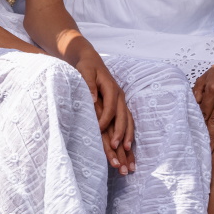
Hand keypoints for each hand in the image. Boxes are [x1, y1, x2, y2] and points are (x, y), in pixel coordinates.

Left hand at [71, 48, 134, 173]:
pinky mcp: (121, 107)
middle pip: (123, 118)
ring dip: (128, 138)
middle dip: (121, 134)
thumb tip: (92, 98)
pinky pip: (128, 123)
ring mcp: (122, 102)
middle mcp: (120, 97)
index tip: (99, 131)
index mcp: (112, 88)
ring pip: (128, 122)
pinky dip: (129, 135)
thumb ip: (89, 84)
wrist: (91, 60)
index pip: (110, 108)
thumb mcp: (84, 71)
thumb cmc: (86, 67)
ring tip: (127, 153)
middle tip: (116, 149)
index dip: (106, 120)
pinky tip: (128, 149)